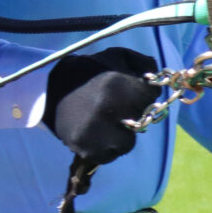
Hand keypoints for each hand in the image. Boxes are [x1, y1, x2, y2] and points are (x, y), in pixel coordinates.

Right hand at [43, 47, 159, 165]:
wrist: (50, 91)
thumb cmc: (89, 71)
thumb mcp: (116, 56)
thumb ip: (143, 64)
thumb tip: (160, 79)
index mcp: (116, 84)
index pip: (150, 95)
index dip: (143, 93)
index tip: (132, 91)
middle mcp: (108, 110)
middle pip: (141, 121)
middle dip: (133, 114)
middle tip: (118, 107)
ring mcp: (96, 133)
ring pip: (127, 143)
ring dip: (121, 134)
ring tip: (107, 122)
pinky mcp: (86, 150)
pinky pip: (109, 156)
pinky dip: (106, 147)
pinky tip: (97, 132)